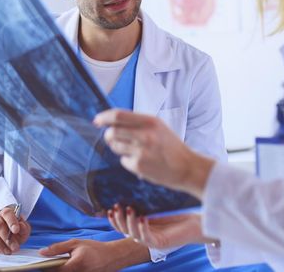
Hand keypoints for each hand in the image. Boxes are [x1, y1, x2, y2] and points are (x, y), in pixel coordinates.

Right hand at [0, 206, 31, 254]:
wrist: (9, 235)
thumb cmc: (16, 231)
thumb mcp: (24, 229)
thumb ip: (24, 227)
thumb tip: (20, 226)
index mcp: (6, 213)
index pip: (7, 214)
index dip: (11, 221)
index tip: (16, 230)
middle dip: (7, 238)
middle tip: (15, 247)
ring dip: (0, 245)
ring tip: (8, 252)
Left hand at [40, 239, 134, 271]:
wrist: (112, 257)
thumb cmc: (94, 249)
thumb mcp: (75, 243)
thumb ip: (57, 248)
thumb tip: (41, 252)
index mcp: (75, 265)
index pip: (53, 270)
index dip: (44, 267)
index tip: (40, 262)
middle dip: (50, 270)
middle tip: (48, 264)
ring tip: (58, 265)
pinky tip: (65, 268)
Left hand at [94, 109, 214, 197]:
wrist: (187, 167)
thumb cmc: (171, 146)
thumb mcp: (158, 127)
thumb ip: (138, 123)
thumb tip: (111, 122)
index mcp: (150, 121)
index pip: (118, 115)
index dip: (104, 117)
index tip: (97, 120)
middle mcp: (145, 135)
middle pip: (112, 132)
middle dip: (108, 135)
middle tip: (111, 138)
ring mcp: (141, 151)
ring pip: (115, 146)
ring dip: (118, 148)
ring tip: (133, 150)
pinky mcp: (139, 166)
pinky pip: (123, 161)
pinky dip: (128, 161)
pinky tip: (142, 161)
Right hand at [108, 205, 211, 248]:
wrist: (195, 223)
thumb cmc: (176, 213)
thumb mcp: (156, 206)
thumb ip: (143, 203)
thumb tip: (130, 188)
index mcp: (140, 228)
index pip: (122, 226)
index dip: (114, 220)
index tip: (109, 209)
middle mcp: (143, 235)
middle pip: (124, 231)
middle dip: (118, 220)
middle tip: (117, 207)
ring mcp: (151, 241)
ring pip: (133, 235)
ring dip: (129, 222)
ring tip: (129, 209)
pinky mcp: (160, 243)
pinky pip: (147, 238)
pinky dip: (142, 228)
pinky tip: (142, 218)